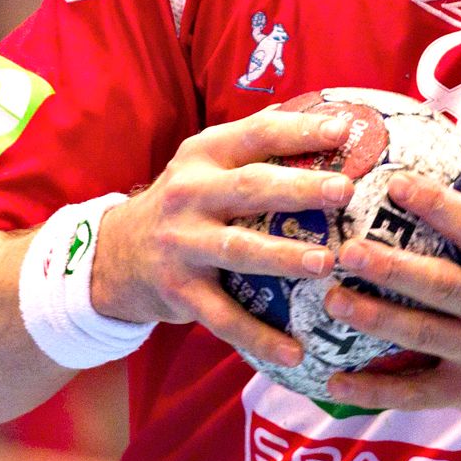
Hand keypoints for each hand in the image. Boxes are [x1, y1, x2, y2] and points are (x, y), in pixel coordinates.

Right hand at [90, 107, 355, 366]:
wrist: (116, 254)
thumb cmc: (184, 202)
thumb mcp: (205, 162)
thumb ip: (253, 138)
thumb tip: (321, 108)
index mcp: (204, 155)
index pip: (256, 134)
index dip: (299, 131)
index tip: (344, 129)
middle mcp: (190, 194)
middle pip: (250, 188)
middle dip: (299, 188)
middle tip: (344, 190)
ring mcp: (182, 244)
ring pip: (238, 250)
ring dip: (283, 256)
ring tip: (325, 263)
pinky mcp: (179, 291)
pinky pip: (224, 317)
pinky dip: (259, 336)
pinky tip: (295, 352)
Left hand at [320, 142, 460, 433]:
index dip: (437, 204)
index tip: (395, 182)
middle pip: (441, 284)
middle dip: (392, 266)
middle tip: (346, 248)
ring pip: (422, 334)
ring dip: (374, 319)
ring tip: (332, 299)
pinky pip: (415, 392)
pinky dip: (375, 390)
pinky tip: (334, 380)